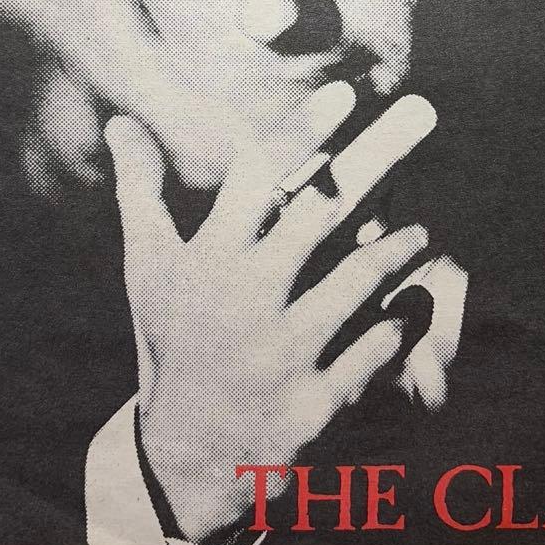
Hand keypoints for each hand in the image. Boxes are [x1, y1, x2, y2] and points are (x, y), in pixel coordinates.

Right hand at [104, 82, 437, 542]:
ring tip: (420, 230)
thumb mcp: (149, 266)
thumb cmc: (170, 339)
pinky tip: (415, 302)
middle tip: (423, 114)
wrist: (185, 451)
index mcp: (207, 260)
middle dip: (377, 157)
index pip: (258, 178)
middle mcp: (244, 301)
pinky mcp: (313, 403)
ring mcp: (281, 354)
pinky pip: (372, 352)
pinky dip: (400, 324)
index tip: (345, 93)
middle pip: (321, 214)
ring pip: (358, 281)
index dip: (302, 131)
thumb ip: (141, 190)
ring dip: (397, 247)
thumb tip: (121, 122)